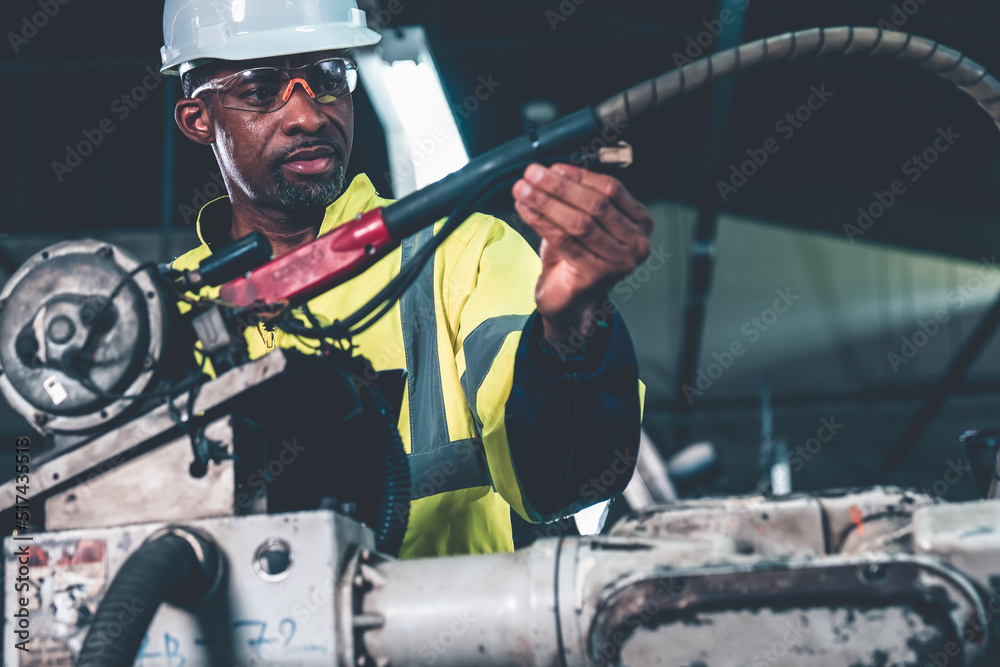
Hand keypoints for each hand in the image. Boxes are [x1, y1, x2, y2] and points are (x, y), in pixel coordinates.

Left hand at [512, 163, 652, 345]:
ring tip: (523, 190)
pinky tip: (524, 210)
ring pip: (579, 223)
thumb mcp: (583, 220)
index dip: (579, 176)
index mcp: (640, 222)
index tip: (551, 167)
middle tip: (531, 174)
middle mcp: (637, 243)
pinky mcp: (596, 275)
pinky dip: (541, 222)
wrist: (569, 300)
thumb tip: (550, 171)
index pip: (611, 189)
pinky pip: (564, 241)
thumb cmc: (577, 257)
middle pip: (595, 205)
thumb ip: (575, 196)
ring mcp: (619, 262)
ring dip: (546, 202)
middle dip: (559, 187)